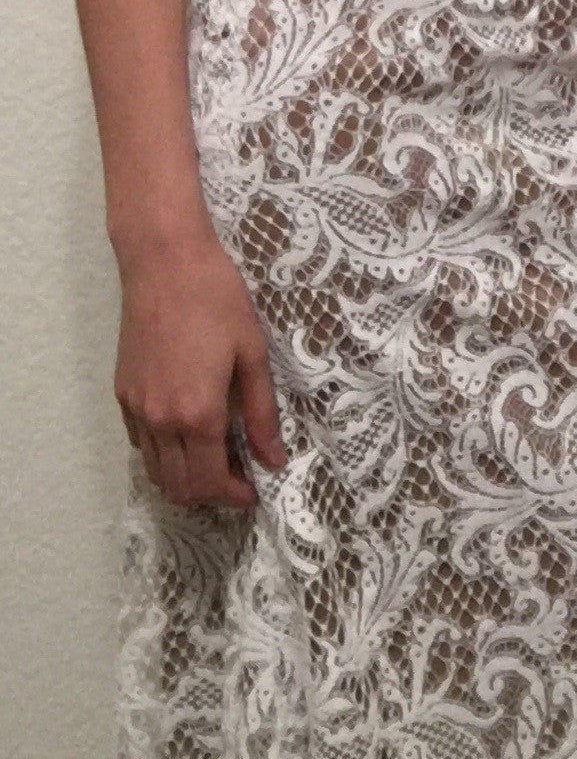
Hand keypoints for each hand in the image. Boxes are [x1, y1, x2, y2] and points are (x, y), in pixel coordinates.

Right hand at [113, 226, 286, 508]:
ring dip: (184, 478)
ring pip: (154, 470)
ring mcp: (136, 407)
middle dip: (211, 494)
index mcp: (198, 414)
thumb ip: (261, 414)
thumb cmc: (217, 300)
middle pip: (179, 487)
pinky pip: (140, 443)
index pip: (210, 482)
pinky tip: (186, 434)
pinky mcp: (122, 392)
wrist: (165, 262)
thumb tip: (273, 459)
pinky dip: (162, 454)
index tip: (254, 491)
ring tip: (214, 459)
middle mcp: (160, 420)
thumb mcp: (252, 354)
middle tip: (238, 478)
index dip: (234, 496)